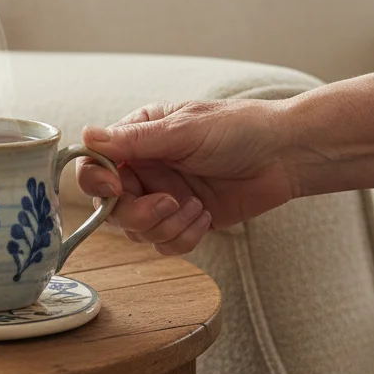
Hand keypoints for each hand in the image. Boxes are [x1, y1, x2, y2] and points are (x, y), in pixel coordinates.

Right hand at [77, 100, 296, 254]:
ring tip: (196, 206)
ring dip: (166, 225)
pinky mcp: (184, 221)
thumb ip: (137, 140)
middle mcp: (144, 170)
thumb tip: (87, 135)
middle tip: (168, 204)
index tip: (114, 189)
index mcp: (138, 138)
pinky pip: (165, 244)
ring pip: (136, 232)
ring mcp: (162, 198)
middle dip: (137, 213)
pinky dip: (184, 237)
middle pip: (110, 208)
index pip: (95, 164)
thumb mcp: (185, 130)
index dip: (97, 182)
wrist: (286, 156)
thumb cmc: (239, 129)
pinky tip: (206, 217)